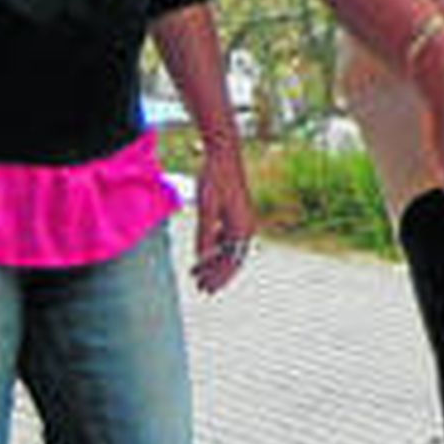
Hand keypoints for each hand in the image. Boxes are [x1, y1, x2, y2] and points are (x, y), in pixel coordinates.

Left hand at [188, 144, 255, 294]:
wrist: (223, 154)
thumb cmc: (214, 178)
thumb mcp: (206, 208)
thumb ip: (204, 234)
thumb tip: (201, 258)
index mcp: (242, 228)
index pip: (231, 263)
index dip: (218, 278)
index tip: (205, 289)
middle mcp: (246, 227)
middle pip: (232, 260)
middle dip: (216, 275)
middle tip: (201, 288)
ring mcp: (242, 220)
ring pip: (228, 250)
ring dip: (214, 262)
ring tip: (197, 273)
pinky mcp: (236, 213)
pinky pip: (227, 239)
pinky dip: (215, 248)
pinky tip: (203, 253)